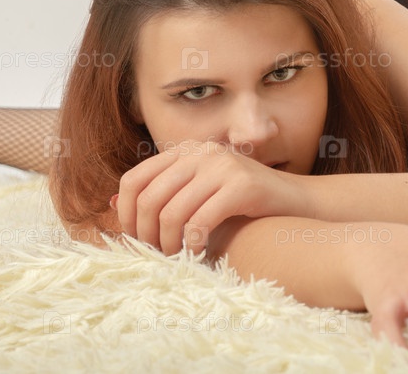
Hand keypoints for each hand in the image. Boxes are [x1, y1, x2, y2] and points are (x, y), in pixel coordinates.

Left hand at [114, 141, 311, 254]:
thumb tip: (110, 202)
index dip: (125, 212)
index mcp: (187, 151)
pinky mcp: (242, 186)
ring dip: (167, 244)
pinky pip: (200, 221)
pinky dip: (193, 244)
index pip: (134, 178)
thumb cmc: (245, 202)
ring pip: (171, 212)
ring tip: (175, 257)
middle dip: (144, 234)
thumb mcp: (201, 190)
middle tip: (153, 254)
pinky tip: (198, 253)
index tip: (133, 238)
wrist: (296, 201)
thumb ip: (164, 193)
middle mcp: (202, 153)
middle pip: (149, 198)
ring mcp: (223, 166)